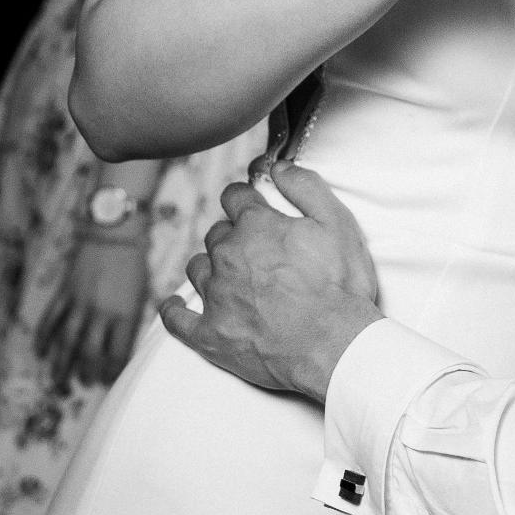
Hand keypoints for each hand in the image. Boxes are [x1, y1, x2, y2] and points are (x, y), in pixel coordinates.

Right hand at [35, 229, 151, 387]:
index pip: (117, 352)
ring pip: (67, 341)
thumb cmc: (134, 264)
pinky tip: (41, 352)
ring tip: (60, 382)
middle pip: (89, 352)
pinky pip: (51, 319)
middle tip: (84, 384)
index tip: (108, 381)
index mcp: (126, 314)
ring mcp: (80, 302)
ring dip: (62, 364)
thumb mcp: (142, 293)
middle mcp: (101, 312)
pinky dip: (44, 337)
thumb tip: (124, 347)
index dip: (111, 370)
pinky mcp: (65, 293)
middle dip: (86, 372)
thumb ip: (132, 320)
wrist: (114, 234)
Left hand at [159, 163, 382, 401]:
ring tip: (231, 277)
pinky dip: (174, 311)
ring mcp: (215, 296)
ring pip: (198, 269)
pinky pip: (177, 319)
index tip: (253, 206)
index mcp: (256, 226)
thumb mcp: (338, 223)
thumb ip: (306, 187)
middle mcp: (227, 256)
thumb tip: (280, 167)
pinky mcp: (209, 334)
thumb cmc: (340, 287)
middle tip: (258, 251)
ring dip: (211, 268)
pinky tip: (176, 307)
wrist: (334, 347)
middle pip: (217, 234)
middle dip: (234, 237)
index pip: (235, 197)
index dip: (246, 200)